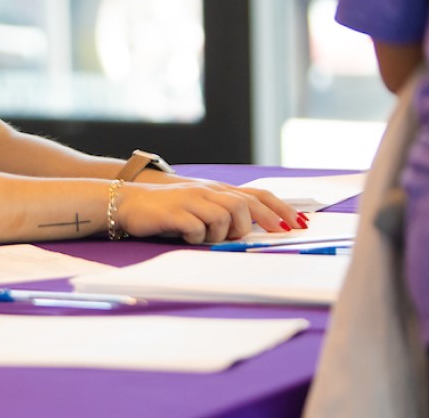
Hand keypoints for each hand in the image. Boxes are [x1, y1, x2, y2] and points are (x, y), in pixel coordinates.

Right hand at [130, 173, 302, 230]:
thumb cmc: (168, 209)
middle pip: (244, 205)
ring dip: (221, 234)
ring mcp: (191, 200)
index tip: (298, 224)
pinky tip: (187, 236)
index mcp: (217, 190)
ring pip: (224, 217)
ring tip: (205, 237)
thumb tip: (254, 228)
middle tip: (253, 238)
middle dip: (254, 225)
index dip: (280, 208)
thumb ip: (224, 212)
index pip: (257, 195)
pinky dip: (197, 238)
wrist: (130, 202)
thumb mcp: (199, 205)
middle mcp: (207, 191)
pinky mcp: (176, 213)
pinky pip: (198, 229)